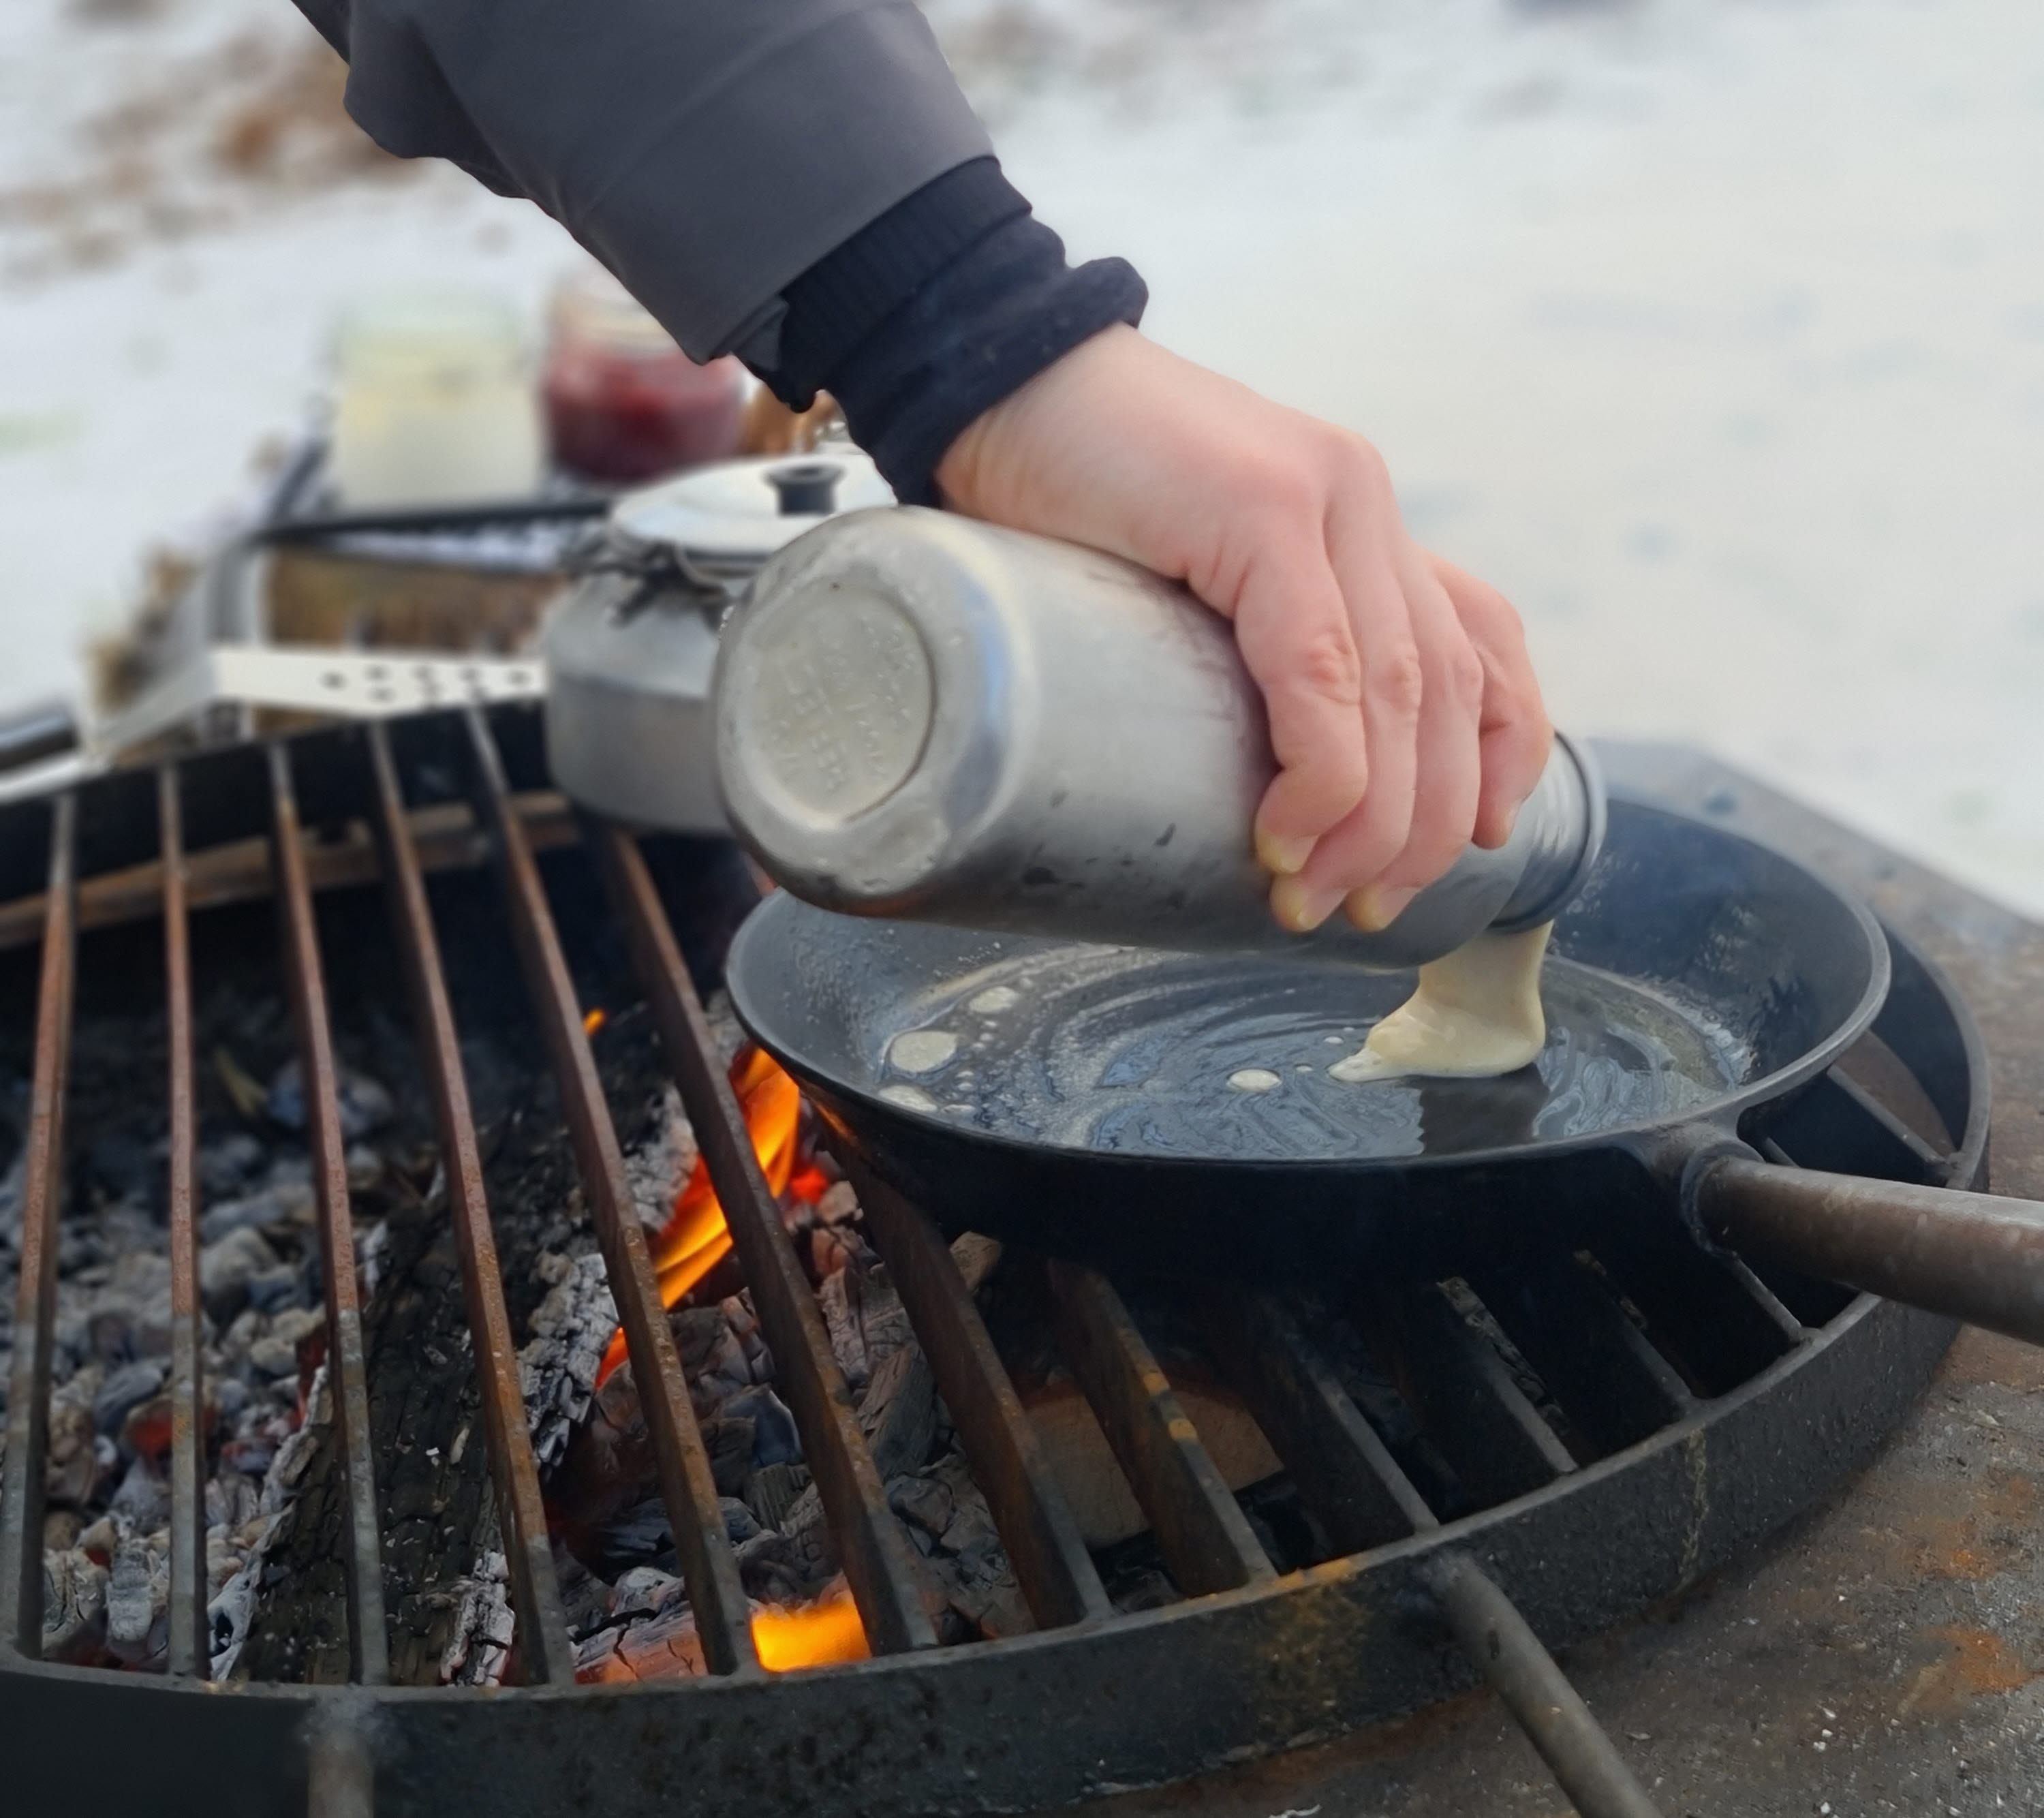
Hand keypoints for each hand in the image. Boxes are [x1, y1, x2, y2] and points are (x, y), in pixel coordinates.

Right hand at [934, 326, 1552, 932]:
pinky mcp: (1259, 504)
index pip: (1478, 636)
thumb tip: (1247, 761)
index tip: (1481, 836)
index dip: (1500, 747)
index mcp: (1354, 512)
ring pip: (1396, 689)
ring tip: (1315, 894)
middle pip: (1443, 687)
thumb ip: (1240, 625)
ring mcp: (1321, 494)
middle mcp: (1361, 498)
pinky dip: (1318, 765)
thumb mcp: (1185, 568)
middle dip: (1422, 822)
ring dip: (1370, 819)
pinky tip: (1286, 831)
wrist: (989, 374)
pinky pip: (1317, 662)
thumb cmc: (1060, 490)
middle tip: (1366, 906)